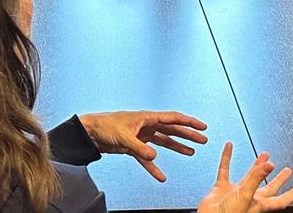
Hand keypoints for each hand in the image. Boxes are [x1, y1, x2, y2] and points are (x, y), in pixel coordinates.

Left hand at [78, 110, 207, 181]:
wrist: (90, 133)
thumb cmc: (105, 127)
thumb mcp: (123, 137)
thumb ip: (140, 148)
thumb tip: (154, 157)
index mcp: (146, 117)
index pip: (172, 118)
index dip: (188, 122)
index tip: (202, 126)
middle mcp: (146, 125)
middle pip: (172, 130)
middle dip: (188, 135)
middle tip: (203, 140)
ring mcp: (141, 136)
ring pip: (164, 142)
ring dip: (177, 147)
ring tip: (191, 152)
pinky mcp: (134, 147)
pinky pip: (148, 159)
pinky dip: (154, 167)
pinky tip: (161, 176)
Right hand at [197, 143, 292, 212]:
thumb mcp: (246, 195)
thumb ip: (256, 178)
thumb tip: (270, 165)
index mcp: (259, 203)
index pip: (281, 199)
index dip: (292, 193)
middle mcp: (250, 197)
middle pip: (269, 187)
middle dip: (279, 179)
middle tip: (287, 171)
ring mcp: (236, 192)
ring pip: (250, 176)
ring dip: (257, 165)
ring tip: (265, 155)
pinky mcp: (222, 188)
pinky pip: (225, 170)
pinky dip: (227, 158)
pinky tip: (229, 148)